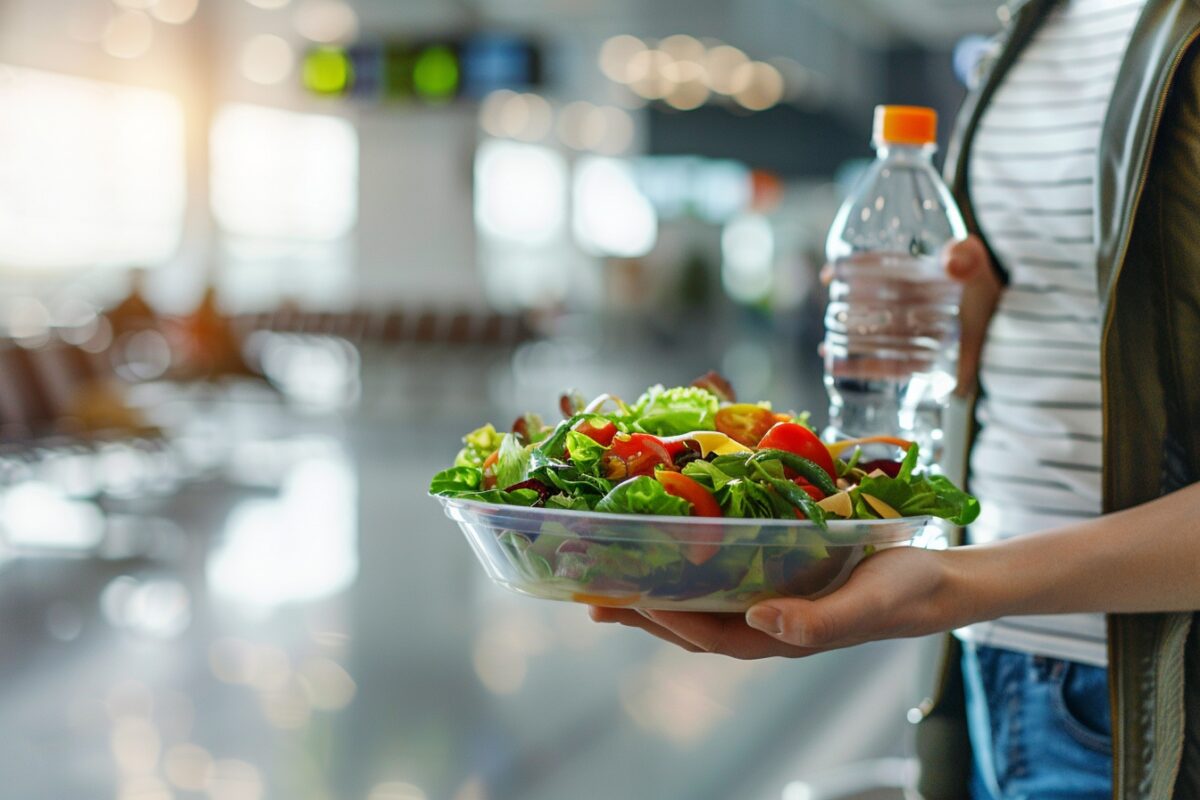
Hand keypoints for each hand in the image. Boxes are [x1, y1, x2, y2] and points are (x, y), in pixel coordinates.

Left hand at [590, 546, 971, 658]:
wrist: (929, 582)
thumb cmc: (898, 591)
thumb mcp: (865, 603)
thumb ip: (817, 621)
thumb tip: (761, 620)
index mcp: (779, 636)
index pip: (708, 633)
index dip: (666, 619)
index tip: (628, 598)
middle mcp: (762, 624)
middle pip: (688, 625)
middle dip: (638, 612)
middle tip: (589, 595)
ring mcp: (765, 605)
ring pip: (696, 606)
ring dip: (650, 596)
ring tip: (604, 584)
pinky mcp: (771, 580)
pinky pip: (716, 582)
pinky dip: (683, 573)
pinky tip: (663, 557)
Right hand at [820, 235, 1002, 395]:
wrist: (1025, 342)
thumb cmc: (997, 301)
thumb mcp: (981, 270)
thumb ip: (968, 259)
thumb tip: (951, 258)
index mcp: (925, 277)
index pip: (882, 267)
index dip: (855, 268)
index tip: (831, 273)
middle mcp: (915, 306)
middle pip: (873, 305)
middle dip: (848, 309)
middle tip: (832, 310)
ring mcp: (914, 336)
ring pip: (874, 336)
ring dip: (849, 340)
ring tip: (828, 345)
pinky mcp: (921, 365)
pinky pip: (886, 366)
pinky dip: (860, 367)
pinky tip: (835, 364)